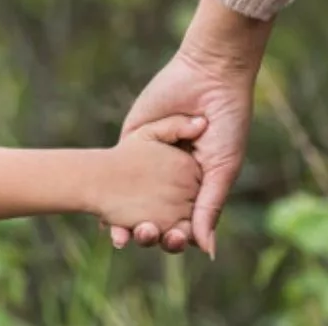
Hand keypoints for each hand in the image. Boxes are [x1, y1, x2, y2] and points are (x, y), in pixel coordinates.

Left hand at [109, 0, 272, 257]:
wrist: (209, 75)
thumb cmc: (227, 122)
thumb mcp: (222, 168)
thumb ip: (210, 207)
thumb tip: (205, 252)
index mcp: (196, 186)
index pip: (180, 222)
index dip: (174, 237)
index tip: (170, 243)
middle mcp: (171, 177)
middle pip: (153, 214)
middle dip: (147, 231)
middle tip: (144, 237)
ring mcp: (149, 159)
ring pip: (130, 198)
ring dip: (123, 218)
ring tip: (120, 234)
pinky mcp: (132, 139)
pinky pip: (116, 168)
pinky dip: (107, 189)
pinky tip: (100, 206)